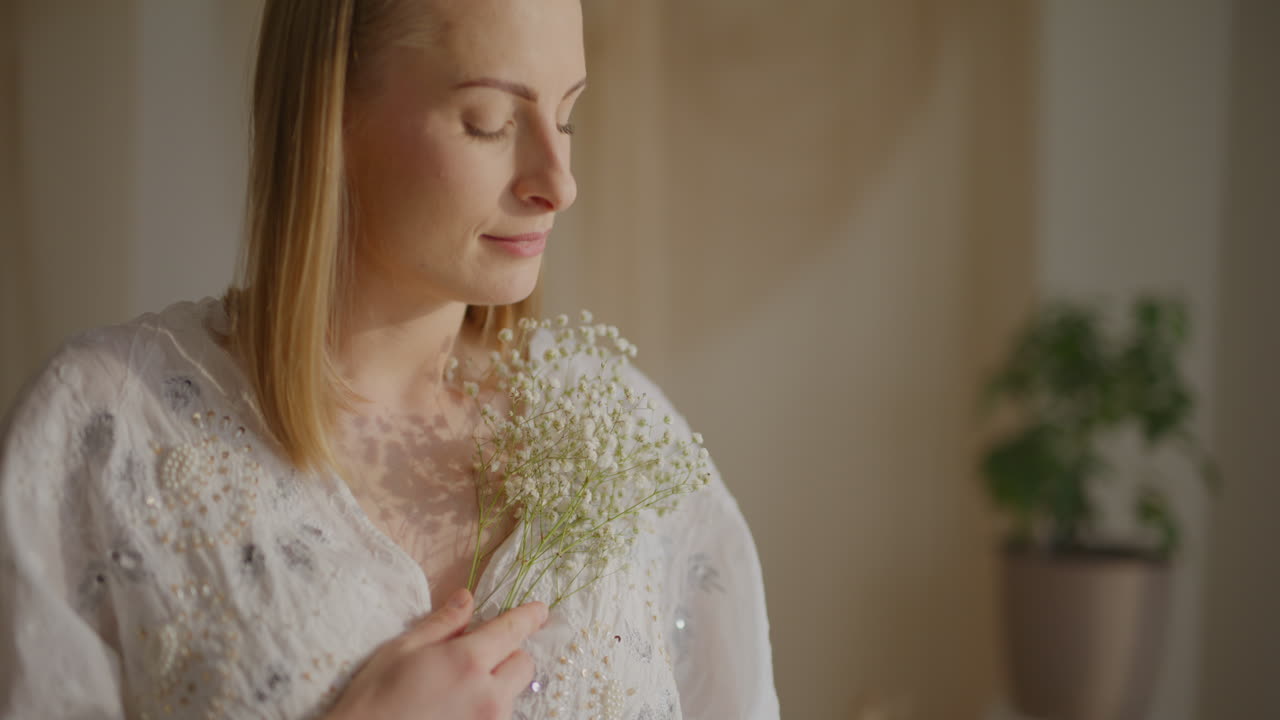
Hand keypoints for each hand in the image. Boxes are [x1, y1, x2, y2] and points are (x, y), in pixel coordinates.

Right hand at [326, 588, 547, 719]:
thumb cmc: (374, 697)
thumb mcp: (402, 650)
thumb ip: (442, 624)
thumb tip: (467, 599)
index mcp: (467, 662)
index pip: (512, 631)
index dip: (529, 617)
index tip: (540, 610)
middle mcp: (487, 696)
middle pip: (522, 665)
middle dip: (507, 654)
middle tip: (477, 656)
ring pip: (511, 694)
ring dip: (497, 685)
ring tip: (459, 689)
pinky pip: (498, 716)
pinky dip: (486, 708)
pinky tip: (456, 708)